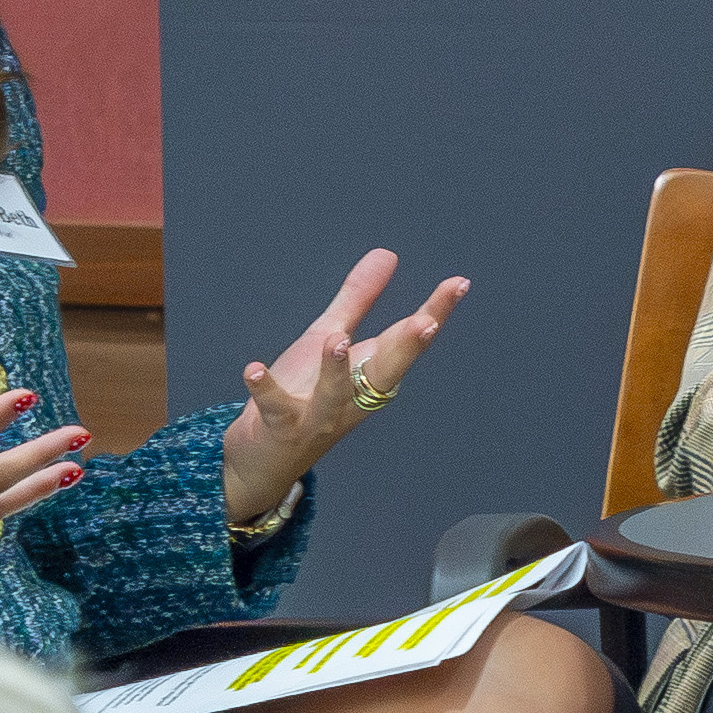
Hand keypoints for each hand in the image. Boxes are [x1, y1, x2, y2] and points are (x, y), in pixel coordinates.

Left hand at [220, 251, 466, 522]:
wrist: (267, 458)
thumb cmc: (305, 394)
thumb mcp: (330, 338)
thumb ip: (359, 299)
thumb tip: (388, 254)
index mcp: (371, 373)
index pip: (408, 340)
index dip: (435, 312)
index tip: (458, 284)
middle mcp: (354, 398)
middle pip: (386, 372)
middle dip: (405, 348)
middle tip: (424, 323)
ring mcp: (320, 416)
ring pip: (334, 395)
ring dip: (336, 370)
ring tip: (336, 340)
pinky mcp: (283, 426)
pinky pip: (277, 407)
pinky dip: (266, 389)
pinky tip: (254, 368)